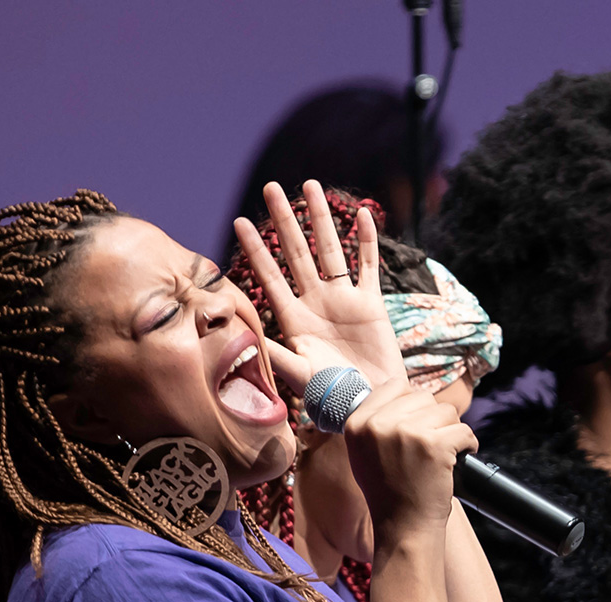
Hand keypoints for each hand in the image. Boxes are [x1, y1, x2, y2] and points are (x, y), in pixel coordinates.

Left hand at [232, 180, 404, 388]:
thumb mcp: (296, 374)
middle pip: (297, 252)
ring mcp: (344, 301)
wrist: (369, 405)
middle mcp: (316, 303)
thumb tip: (244, 336)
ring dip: (323, 219)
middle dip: (285, 220)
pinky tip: (363, 215)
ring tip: (312, 187)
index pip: (270, 276)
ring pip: (331, 251)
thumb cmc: (330, 397)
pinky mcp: (372, 305)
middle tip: (272, 188)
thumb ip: (273, 353)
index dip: (256, 249)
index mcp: (293, 319)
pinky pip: (369, 268)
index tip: (239, 221)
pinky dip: (368, 243)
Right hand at [342, 378, 476, 537]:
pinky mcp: (434, 445)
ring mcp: (407, 432)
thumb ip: (376, 421)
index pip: (394, 385)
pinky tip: (460, 457)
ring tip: (444, 453)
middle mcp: (378, 424)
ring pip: (446, 411)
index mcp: (357, 423)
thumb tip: (402, 390)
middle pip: (423, 396)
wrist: (403, 527)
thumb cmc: (388, 493)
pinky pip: (464, 429)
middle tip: (432, 444)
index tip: (419, 421)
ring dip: (451, 430)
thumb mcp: (364, 453)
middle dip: (434, 418)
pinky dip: (468, 444)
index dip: (413, 402)